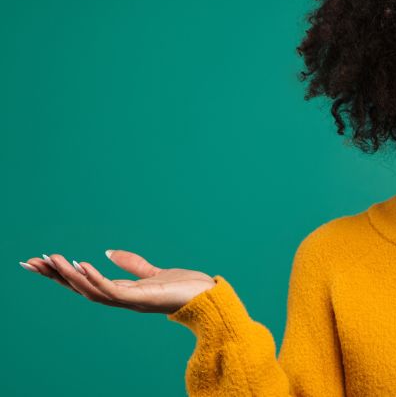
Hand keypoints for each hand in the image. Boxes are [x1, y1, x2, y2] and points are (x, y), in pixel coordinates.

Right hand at [19, 250, 215, 313]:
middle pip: (80, 288)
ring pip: (91, 290)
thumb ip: (132, 264)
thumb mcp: (153, 272)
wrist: (207, 297)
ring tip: (52, 259)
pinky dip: (96, 278)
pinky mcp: (141, 299)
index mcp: (121, 292)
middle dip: (56, 276)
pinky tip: (83, 265)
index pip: (85, 283)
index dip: (62, 274)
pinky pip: (112, 290)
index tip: (41, 261)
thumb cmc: (183, 287)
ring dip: (70, 275)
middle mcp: (121, 298)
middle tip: (31, 262)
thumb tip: (108, 251)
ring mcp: (130, 300)